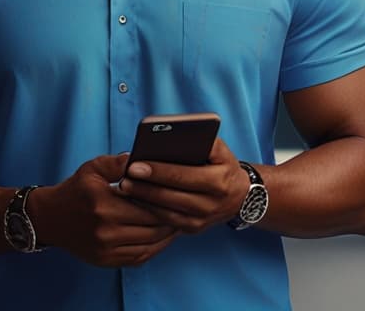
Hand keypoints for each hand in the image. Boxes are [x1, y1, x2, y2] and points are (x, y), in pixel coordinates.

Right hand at [30, 153, 179, 267]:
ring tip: (177, 222)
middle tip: (184, 208)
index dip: (167, 202)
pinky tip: (161, 237)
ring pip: (150, 245)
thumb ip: (119, 162)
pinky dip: (154, 248)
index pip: (148, 206)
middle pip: (153, 228)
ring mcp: (106, 249)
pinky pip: (139, 258)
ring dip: (167, 235)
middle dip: (171, 219)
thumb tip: (144, 159)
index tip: (179, 194)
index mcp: (104, 205)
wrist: (50, 218)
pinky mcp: (106, 261)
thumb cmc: (75, 190)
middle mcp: (106, 230)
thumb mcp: (93, 168)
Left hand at [116, 139, 250, 233]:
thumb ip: (202, 140)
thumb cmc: (223, 166)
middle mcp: (211, 204)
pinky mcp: (193, 229)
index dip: (157, 171)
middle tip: (124, 178)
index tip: (135, 165)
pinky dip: (149, 211)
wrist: (240, 197)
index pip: (183, 175)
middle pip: (171, 196)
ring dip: (143, 200)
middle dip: (144, 187)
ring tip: (125, 187)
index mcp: (218, 181)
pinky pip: (167, 222)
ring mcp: (202, 220)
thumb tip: (174, 136)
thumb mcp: (220, 150)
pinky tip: (135, 200)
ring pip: (166, 212)